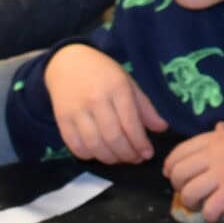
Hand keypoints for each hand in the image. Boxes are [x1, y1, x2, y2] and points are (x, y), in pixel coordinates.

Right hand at [43, 43, 167, 163]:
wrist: (67, 63)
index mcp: (116, 88)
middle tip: (135, 159)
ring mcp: (76, 110)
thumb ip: (145, 107)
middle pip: (113, 137)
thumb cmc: (103, 73)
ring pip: (94, 145)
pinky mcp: (61, 119)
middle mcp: (95, 100)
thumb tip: (162, 128)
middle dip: (127, 154)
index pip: (130, 123)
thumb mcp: (128, 83)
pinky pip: (75, 145)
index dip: (140, 143)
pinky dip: (88, 155)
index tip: (148, 154)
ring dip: (110, 158)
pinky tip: (99, 153)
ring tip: (120, 158)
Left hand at [164, 124, 223, 222]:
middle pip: (178, 173)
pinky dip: (209, 215)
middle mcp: (213, 154)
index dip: (171, 166)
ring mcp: (221, 172)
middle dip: (178, 186)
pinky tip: (216, 216)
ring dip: (191, 203)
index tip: (173, 175)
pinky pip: (209, 208)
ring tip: (200, 207)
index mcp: (215, 138)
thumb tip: (217, 128)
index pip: (179, 151)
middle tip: (188, 194)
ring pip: (188, 192)